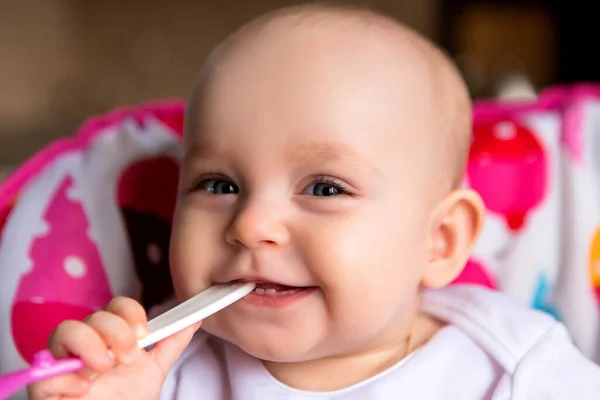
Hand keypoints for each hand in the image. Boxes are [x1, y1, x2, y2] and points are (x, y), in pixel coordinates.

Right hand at [27, 297, 200, 399]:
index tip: (145, 333)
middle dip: (116, 333)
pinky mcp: (45, 391)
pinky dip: (66, 378)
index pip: (114, 307)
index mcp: (109, 337)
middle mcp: (84, 346)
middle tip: (129, 358)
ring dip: (89, 345)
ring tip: (105, 367)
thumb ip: (171, 343)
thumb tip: (194, 320)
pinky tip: (84, 387)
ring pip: (62, 332)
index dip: (129, 313)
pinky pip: (43, 374)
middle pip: (92, 317)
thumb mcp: (153, 370)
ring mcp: (62, 366)